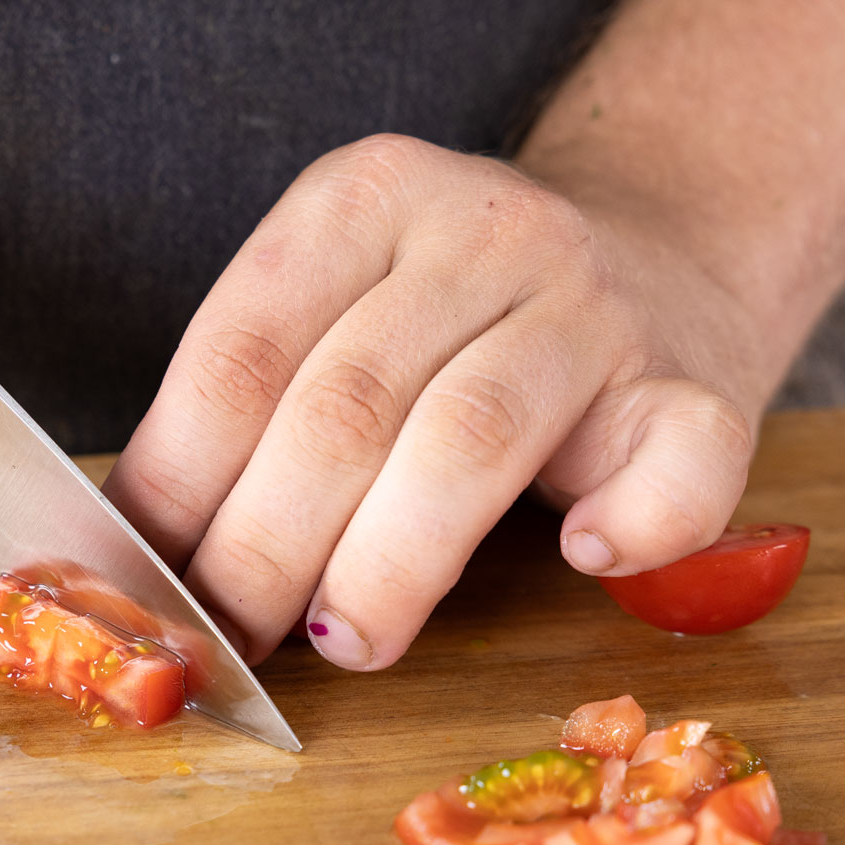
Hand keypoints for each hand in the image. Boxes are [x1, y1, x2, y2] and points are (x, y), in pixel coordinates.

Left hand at [102, 134, 769, 670]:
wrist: (661, 250)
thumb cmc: (459, 319)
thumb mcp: (342, 308)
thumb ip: (256, 404)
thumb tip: (144, 553)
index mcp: (363, 201)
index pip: (242, 354)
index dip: (180, 485)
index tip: (146, 584)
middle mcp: (481, 232)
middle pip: (344, 406)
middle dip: (263, 550)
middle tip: (231, 640)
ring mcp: (597, 302)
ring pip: (469, 439)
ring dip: (389, 565)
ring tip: (344, 643)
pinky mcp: (700, 379)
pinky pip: (678, 458)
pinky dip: (634, 522)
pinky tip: (586, 556)